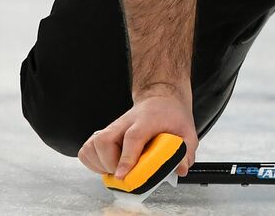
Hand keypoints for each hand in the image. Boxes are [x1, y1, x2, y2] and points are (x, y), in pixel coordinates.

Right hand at [77, 85, 197, 178]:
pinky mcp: (102, 133)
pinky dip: (92, 162)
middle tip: (124, 174)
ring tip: (116, 170)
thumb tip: (181, 169)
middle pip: (105, 140)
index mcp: (147, 120)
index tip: (122, 175)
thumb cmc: (170, 116)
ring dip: (100, 164)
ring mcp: (112, 127)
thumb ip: (186, 150)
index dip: (126, 157)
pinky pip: (87, 149)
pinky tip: (106, 165)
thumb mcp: (187, 131)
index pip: (133, 137)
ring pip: (92, 145)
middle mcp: (125, 122)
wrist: (160, 99)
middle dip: (110, 163)